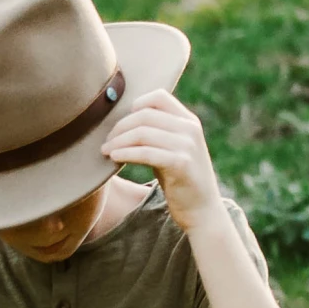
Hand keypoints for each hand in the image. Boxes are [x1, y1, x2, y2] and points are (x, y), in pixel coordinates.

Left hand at [104, 88, 216, 228]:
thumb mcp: (173, 149)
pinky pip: (145, 153)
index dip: (135, 106)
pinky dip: (126, 153)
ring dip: (118, 141)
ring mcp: (187, 146)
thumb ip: (158, 133)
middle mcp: (190, 129)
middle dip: (120, 127)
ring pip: (142, 133)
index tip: (122, 124)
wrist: (202, 210)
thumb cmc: (181, 180)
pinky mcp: (181, 164)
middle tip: (106, 142)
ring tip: (105, 151)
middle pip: (145, 115)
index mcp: (189, 121)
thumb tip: (124, 121)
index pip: (158, 97)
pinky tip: (114, 158)